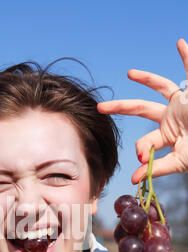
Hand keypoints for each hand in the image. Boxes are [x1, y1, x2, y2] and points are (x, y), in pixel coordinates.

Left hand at [97, 38, 187, 184]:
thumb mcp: (180, 161)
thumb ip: (158, 167)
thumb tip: (134, 180)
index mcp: (167, 135)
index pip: (146, 140)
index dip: (142, 149)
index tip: (141, 159)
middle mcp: (171, 117)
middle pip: (141, 109)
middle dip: (121, 107)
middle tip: (100, 107)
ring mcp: (182, 103)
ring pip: (161, 86)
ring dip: (146, 79)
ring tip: (130, 73)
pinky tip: (181, 43)